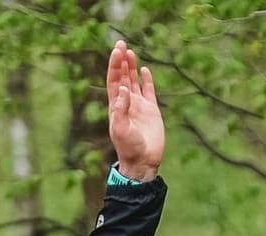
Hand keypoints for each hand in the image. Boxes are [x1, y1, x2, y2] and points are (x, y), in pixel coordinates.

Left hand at [106, 40, 163, 180]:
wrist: (143, 162)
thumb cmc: (129, 148)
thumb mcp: (121, 129)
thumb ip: (121, 109)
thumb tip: (122, 89)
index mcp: (116, 106)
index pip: (114, 81)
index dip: (114, 66)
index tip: (116, 51)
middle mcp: (126, 103)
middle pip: (122, 77)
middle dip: (121, 61)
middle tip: (121, 43)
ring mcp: (139, 106)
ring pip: (133, 81)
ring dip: (131, 67)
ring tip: (130, 51)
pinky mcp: (151, 110)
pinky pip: (148, 91)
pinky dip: (146, 80)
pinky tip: (144, 69)